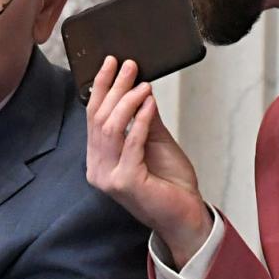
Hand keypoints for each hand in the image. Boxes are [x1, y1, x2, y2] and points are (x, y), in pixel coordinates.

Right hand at [86, 56, 212, 268]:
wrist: (186, 215)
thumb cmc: (170, 183)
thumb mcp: (155, 140)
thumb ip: (143, 117)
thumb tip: (139, 86)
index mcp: (99, 158)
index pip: (93, 115)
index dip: (100, 87)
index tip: (111, 63)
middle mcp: (98, 168)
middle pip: (99, 118)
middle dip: (114, 87)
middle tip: (128, 66)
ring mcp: (108, 177)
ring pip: (110, 128)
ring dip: (127, 101)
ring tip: (142, 84)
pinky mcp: (125, 182)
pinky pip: (131, 142)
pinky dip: (140, 119)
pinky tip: (149, 104)